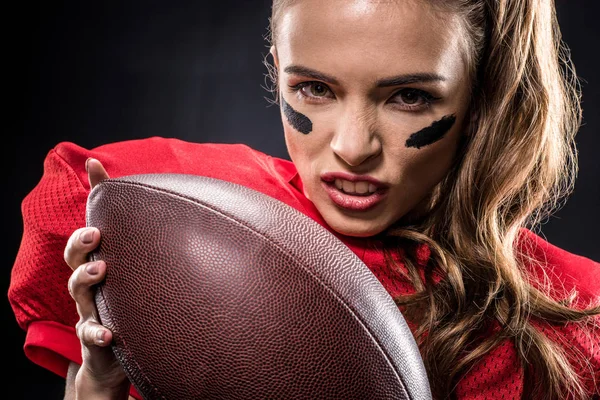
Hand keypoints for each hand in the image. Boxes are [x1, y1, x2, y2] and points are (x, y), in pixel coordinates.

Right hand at [64, 158, 130, 398]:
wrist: (124, 354)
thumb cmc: (136, 303)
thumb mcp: (144, 271)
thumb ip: (152, 242)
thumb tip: (178, 202)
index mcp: (106, 261)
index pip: (94, 227)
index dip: (94, 195)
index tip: (97, 166)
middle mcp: (94, 282)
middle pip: (75, 255)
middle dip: (81, 241)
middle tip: (97, 232)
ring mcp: (92, 309)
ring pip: (77, 291)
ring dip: (85, 277)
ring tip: (102, 269)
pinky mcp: (96, 338)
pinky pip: (90, 335)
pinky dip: (96, 333)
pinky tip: (109, 332)